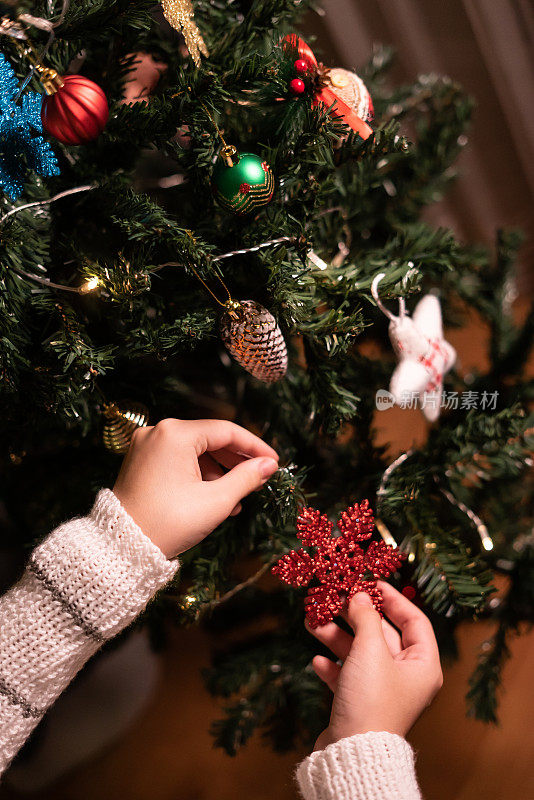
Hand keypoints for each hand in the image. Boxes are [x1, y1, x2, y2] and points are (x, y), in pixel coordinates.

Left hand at [113, 418, 278, 557]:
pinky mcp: (140, 462)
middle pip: (210, 439)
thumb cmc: (169, 522)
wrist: (120, 548)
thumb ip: (247, 478)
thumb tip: (268, 465)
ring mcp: (146, 446)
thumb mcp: (216, 501)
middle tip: (259, 479)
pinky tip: (215, 498)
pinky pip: (177, 461)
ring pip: (194, 451)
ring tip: (238, 497)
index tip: (274, 462)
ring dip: (219, 471)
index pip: (226, 431)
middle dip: (236, 460)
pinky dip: (198, 475)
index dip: (255, 447)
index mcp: (175, 433)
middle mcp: (158, 432)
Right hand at [308, 581, 442, 749]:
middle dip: (355, 616)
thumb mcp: (370, 648)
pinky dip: (333, 665)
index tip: (371, 583)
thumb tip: (361, 595)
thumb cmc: (371, 699)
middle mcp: (406, 677)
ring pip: (360, 652)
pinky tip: (317, 660)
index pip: (414, 620)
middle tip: (334, 598)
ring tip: (313, 623)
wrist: (352, 753)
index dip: (393, 598)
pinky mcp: (361, 703)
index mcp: (423, 665)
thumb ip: (366, 617)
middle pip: (382, 634)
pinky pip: (348, 675)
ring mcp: (383, 691)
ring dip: (337, 636)